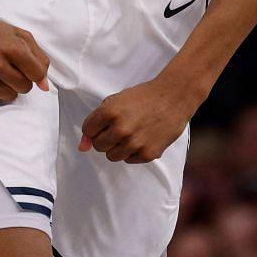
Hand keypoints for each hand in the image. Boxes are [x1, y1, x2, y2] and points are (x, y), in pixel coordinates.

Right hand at [0, 8, 50, 105]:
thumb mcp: (20, 36)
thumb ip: (38, 59)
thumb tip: (44, 86)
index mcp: (12, 49)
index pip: (37, 75)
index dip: (35, 73)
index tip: (27, 68)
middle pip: (24, 88)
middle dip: (22, 80)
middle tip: (11, 69)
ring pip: (9, 97)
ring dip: (8, 87)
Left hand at [80, 76, 196, 162]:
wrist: (174, 97)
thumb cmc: (144, 97)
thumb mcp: (116, 101)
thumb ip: (96, 122)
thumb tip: (82, 148)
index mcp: (109, 112)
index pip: (87, 131)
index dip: (95, 128)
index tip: (105, 124)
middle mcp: (120, 129)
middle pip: (98, 146)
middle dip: (105, 138)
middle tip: (119, 128)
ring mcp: (134, 143)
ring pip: (112, 156)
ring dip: (117, 147)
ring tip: (131, 134)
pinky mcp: (147, 154)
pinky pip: (129, 159)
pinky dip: (133, 152)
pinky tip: (142, 138)